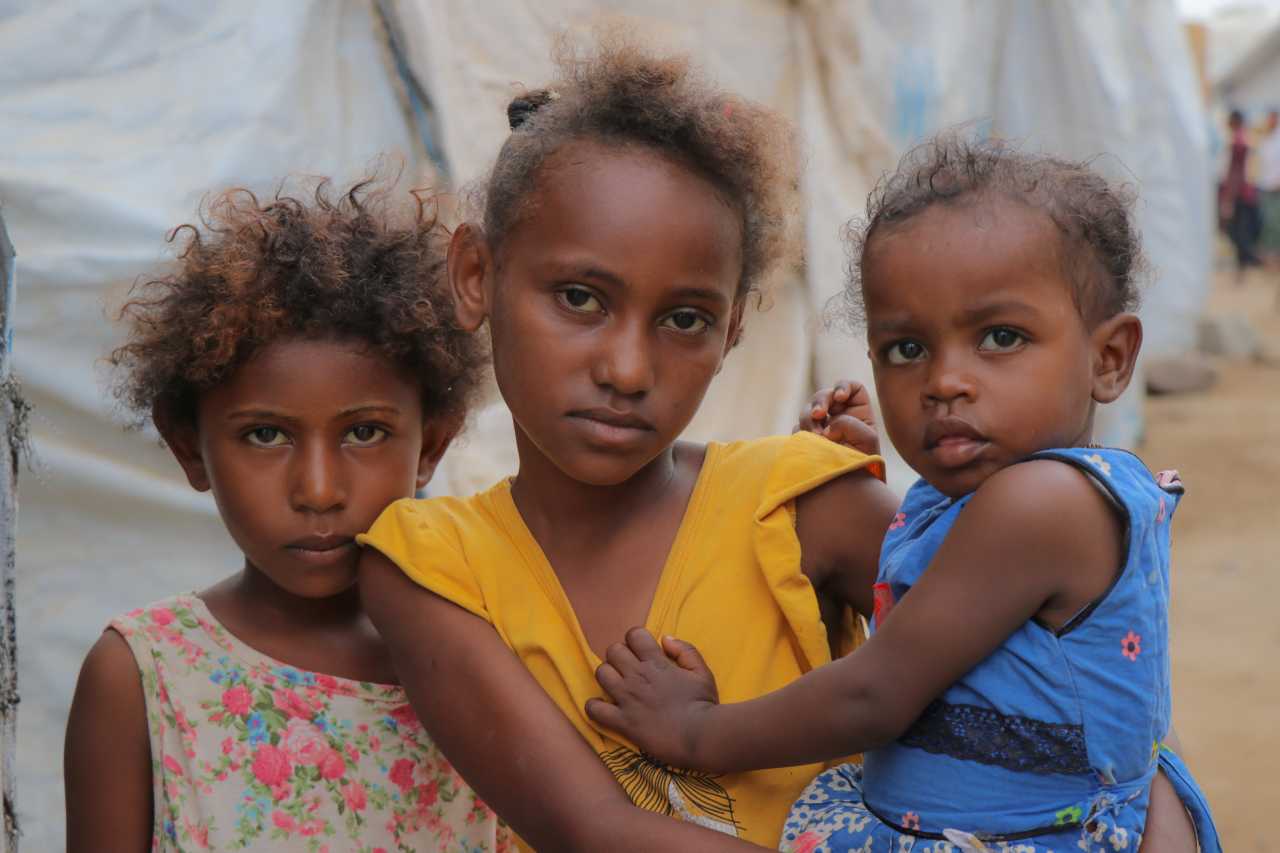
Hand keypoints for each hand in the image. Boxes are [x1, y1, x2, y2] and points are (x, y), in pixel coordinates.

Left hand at [585, 628, 720, 770]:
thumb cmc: (704, 704)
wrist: (700, 736)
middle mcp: (637, 676)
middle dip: (620, 656)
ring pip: (601, 673)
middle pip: (613, 651)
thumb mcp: (702, 672)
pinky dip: (595, 707)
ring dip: (607, 676)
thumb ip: (685, 650)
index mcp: (656, 662)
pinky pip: (594, 709)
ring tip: (616, 685)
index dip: (636, 640)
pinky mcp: (622, 721)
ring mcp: (627, 698)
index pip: (633, 635)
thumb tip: (665, 639)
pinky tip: (604, 708)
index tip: (641, 651)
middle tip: (629, 668)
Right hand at [795, 380, 878, 455]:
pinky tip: (809, 444)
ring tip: (816, 437)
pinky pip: (798, 428)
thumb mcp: (867, 440)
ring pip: (808, 410)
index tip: (840, 397)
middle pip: (824, 395)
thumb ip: (850, 424)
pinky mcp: (807, 439)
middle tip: (817, 415)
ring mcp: (821, 426)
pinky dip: (801, 433)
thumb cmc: (864, 463)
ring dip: (808, 419)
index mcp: (857, 412)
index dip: (843, 386)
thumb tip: (827, 426)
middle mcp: (838, 415)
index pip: (850, 387)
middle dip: (819, 402)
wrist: (848, 487)